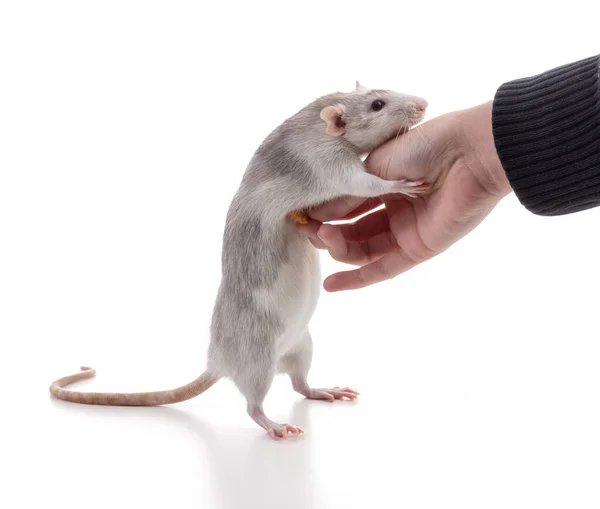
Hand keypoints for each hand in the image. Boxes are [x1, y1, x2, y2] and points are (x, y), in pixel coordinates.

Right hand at [299, 101, 512, 290]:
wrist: (469, 152)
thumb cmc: (424, 146)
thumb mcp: (375, 166)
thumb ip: (348, 194)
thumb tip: (319, 214)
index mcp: (383, 182)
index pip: (345, 204)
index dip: (323, 211)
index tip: (299, 213)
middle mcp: (393, 208)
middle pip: (351, 230)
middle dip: (327, 230)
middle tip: (308, 227)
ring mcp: (405, 230)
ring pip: (363, 250)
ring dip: (338, 248)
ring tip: (322, 238)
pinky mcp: (418, 249)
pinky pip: (384, 269)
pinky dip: (358, 279)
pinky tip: (331, 285)